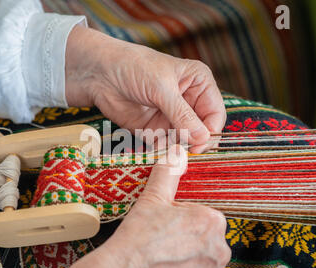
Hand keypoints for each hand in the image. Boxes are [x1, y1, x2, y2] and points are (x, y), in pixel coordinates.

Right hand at [60, 145, 230, 267]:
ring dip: (192, 266)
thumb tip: (177, 151)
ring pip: (206, 266)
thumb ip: (168, 173)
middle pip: (207, 243)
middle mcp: (220, 250)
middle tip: (165, 248)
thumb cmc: (137, 239)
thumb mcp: (152, 199)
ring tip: (166, 265)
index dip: (185, 224)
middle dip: (190, 245)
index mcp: (211, 221)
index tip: (168, 230)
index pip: (205, 219)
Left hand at [65, 26, 225, 152]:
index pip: (215, 113)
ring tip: (170, 151)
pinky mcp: (155, 131)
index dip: (211, 130)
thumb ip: (182, 114)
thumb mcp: (161, 88)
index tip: (201, 144)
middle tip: (187, 152)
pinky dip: (164, 152)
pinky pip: (166, 147)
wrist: (100, 74)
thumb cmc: (133, 67)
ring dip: (179, 149)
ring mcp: (172, 118)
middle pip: (202, 130)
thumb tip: (203, 138)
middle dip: (196, 142)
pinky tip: (158, 151)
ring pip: (185, 142)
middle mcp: (189, 102)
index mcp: (198, 83)